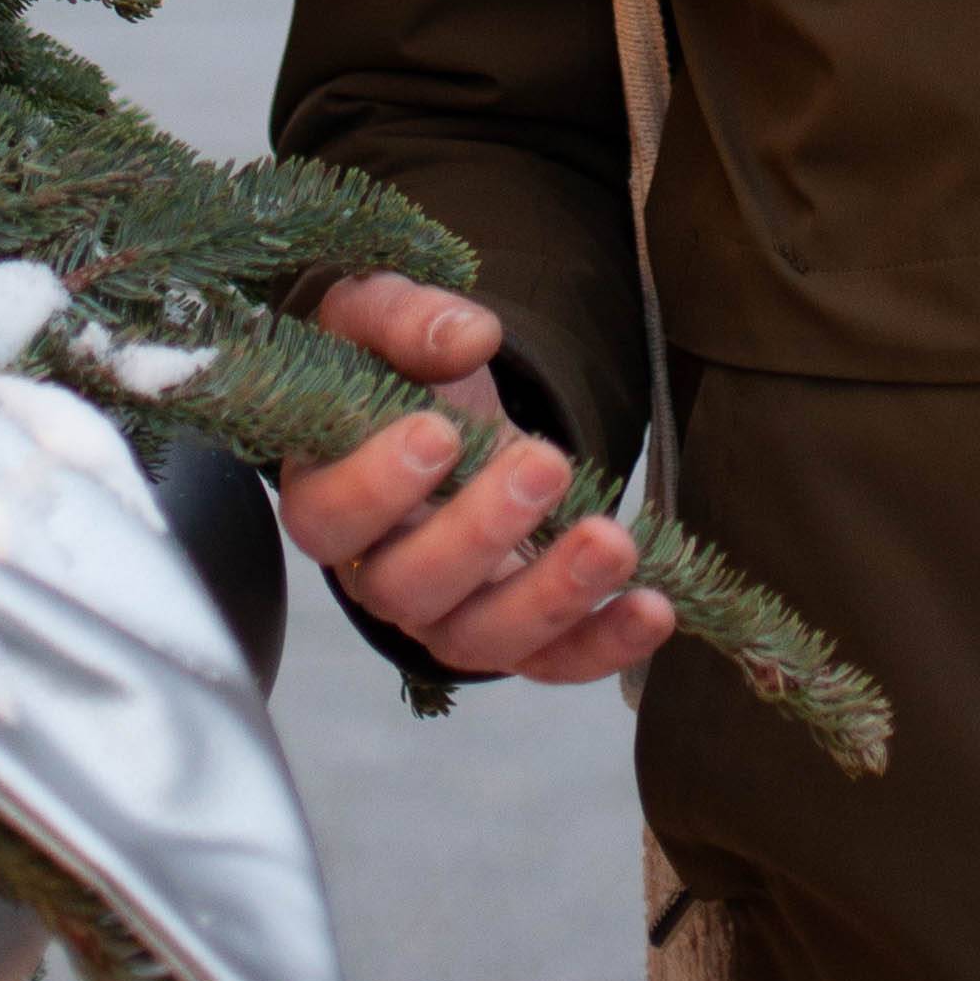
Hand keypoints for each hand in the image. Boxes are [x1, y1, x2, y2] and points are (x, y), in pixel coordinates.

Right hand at [275, 271, 674, 688]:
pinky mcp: (514, 635)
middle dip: (480, 532)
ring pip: (482, 638)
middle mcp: (377, 574)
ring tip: (612, 541)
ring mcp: (446, 615)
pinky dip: (604, 643)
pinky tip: (653, 607)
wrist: (441, 414)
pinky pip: (552, 661)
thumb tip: (468, 337)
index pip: (329, 520)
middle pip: (409, 590)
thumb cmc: (390, 369)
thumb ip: (404, 318)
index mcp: (326, 498)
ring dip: (552, 596)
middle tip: (542, 464)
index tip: (438, 432)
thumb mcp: (376, 318)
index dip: (377, 486)